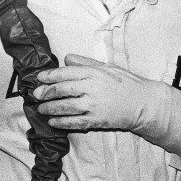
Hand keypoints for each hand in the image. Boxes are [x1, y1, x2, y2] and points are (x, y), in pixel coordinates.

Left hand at [32, 53, 160, 131]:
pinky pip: (74, 122)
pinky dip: (61, 123)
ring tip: (41, 109)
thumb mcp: (106, 67)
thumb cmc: (126, 83)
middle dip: (45, 93)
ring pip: (65, 107)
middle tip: (35, 95)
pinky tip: (53, 122)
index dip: (49, 76)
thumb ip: (85, 62)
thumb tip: (66, 58)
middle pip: (62, 90)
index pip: (65, 73)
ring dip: (50, 108)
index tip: (39, 78)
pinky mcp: (97, 120)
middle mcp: (91, 88)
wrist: (145, 103)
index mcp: (93, 72)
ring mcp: (93, 105)